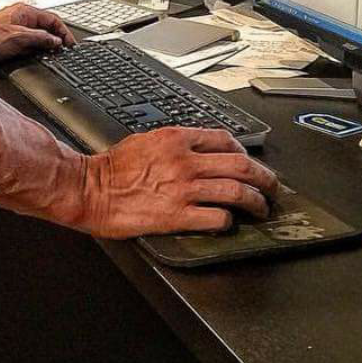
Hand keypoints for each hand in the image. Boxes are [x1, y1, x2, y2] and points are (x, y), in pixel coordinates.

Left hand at [0, 3, 75, 67]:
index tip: (69, 44)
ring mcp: (15, 26)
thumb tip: (56, 41)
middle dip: (56, 38)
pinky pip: (29, 40)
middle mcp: (21, 16)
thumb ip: (41, 38)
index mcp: (25, 11)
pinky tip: (37, 55)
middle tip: (63, 50)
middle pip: (46, 26)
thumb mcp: (20, 38)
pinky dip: (35, 47)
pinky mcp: (10, 36)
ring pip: (38, 34)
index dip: (64, 32)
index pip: (53, 18)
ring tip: (52, 53)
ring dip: (46, 43)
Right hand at [81, 128, 278, 236]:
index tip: (249, 162)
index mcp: (176, 139)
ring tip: (261, 209)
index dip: (244, 152)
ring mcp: (183, 189)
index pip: (225, 140)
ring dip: (256, 202)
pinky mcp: (178, 215)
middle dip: (264, 178)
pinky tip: (230, 223)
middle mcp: (185, 161)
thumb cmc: (111, 167)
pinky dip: (229, 221)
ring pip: (237, 192)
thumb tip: (196, 150)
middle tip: (271, 187)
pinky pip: (217, 218)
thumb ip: (174, 143)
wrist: (90, 188)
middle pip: (241, 166)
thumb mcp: (145, 140)